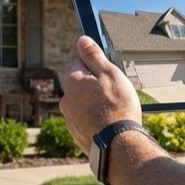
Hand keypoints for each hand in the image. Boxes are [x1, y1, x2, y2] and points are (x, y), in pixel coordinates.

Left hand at [59, 36, 142, 153]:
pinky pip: (87, 121)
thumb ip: (93, 56)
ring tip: (114, 112)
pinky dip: (96, 121)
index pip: (81, 63)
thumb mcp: (109, 73)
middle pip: (82, 85)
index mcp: (72, 81)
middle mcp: (66, 100)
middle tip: (115, 95)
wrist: (119, 144)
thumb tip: (81, 40)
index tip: (109, 76)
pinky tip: (109, 125)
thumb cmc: (117, 107)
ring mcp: (70, 119)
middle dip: (97, 87)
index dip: (98, 68)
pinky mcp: (77, 134)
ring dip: (97, 105)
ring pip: (85, 104)